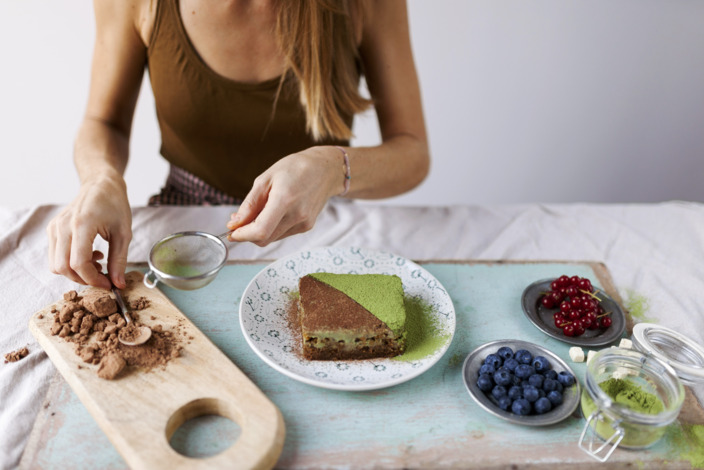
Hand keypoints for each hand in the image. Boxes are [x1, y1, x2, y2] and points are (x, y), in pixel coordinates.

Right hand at [47, 174, 131, 288]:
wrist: (100, 184)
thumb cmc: (114, 204)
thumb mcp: (124, 233)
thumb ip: (120, 260)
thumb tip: (119, 284)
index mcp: (81, 224)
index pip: (78, 263)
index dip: (93, 279)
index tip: (108, 284)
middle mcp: (62, 226)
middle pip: (62, 268)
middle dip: (83, 279)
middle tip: (103, 276)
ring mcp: (54, 228)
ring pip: (55, 265)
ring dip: (76, 272)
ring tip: (98, 263)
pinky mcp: (52, 229)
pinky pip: (55, 256)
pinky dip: (70, 263)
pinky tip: (89, 255)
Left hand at [226, 146, 343, 245]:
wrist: (326, 170)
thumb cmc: (295, 168)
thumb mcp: (266, 179)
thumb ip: (249, 204)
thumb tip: (234, 223)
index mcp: (285, 199)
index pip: (260, 230)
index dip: (242, 235)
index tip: (231, 231)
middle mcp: (297, 215)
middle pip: (264, 238)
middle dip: (247, 233)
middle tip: (239, 220)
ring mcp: (304, 223)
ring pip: (272, 238)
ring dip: (259, 230)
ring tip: (258, 211)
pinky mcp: (307, 226)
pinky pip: (282, 234)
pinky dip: (272, 228)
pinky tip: (274, 212)